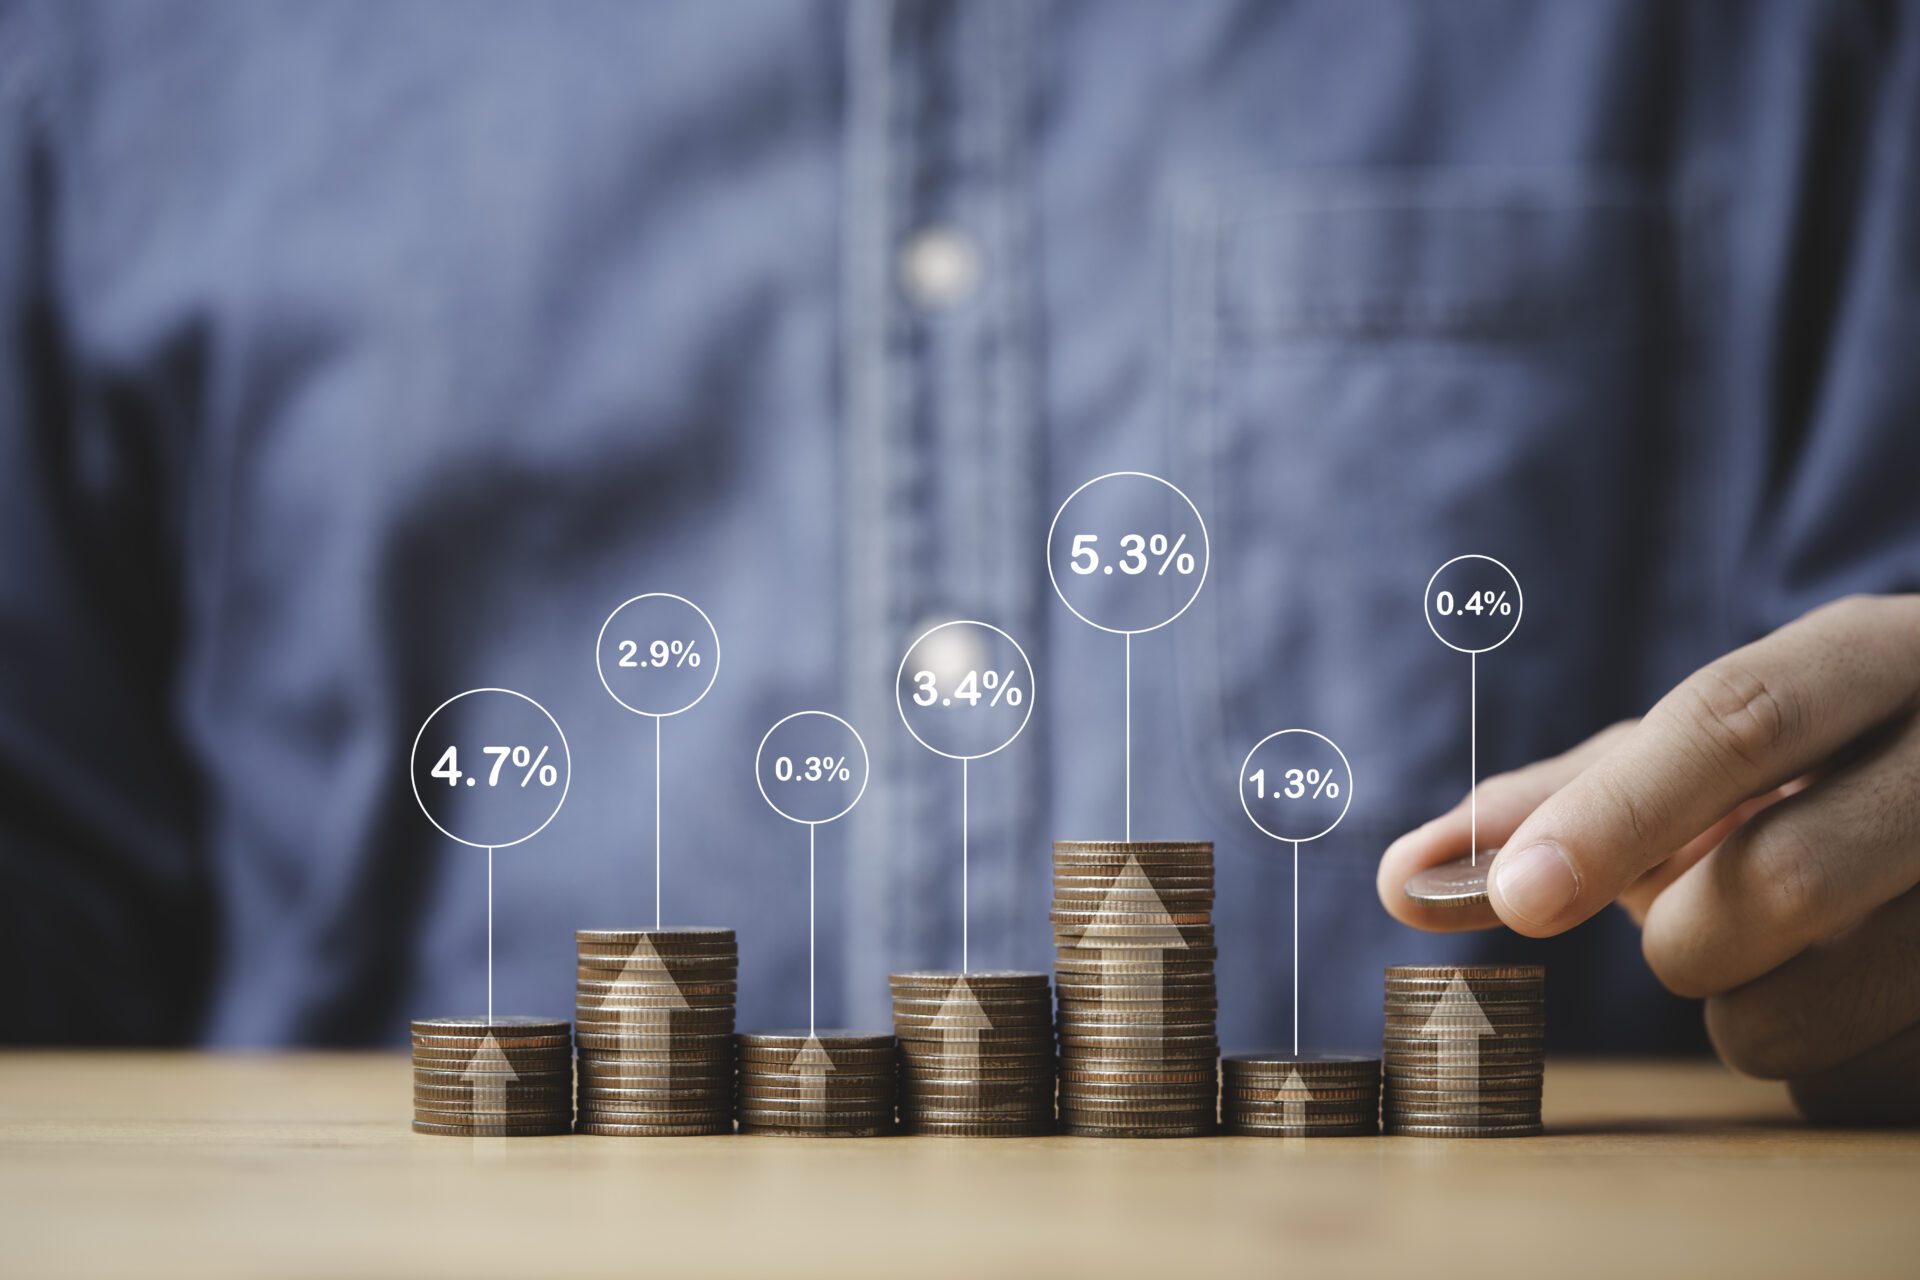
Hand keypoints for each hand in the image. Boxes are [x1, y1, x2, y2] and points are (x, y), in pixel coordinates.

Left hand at [1378, 595, 1919, 1123]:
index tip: (1518, 898)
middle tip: (1685, 933)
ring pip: (1829, 1003)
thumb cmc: (1809, 776)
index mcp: (1869, 657)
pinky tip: (1857, 1001)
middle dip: (1687, 938)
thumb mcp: (1694, 763)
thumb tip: (1401, 880)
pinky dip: (1827, 1066)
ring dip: (1753, 1017)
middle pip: (1782, 879)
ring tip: (1790, 958)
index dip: (1614, 815)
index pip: (1734, 721)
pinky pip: (1878, 1080)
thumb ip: (1552, 808)